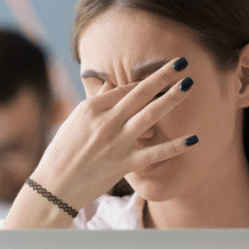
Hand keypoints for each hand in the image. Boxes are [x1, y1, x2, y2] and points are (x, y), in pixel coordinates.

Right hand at [26, 56, 197, 212]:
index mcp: (92, 108)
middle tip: (182, 62)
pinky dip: (174, 146)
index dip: (147, 79)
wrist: (55, 186)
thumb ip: (96, 102)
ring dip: (171, 99)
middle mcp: (106, 122)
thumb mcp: (75, 121)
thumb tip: (108, 84)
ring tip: (188, 85)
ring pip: (149, 115)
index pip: (125, 89)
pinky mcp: (124, 164)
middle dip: (162, 76)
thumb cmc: (62, 152)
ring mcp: (116, 143)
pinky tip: (193, 139)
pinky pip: (154, 153)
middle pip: (140, 93)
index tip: (164, 71)